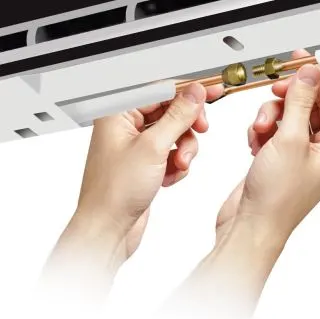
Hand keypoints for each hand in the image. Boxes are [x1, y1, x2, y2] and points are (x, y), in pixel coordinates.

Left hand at [77, 80, 222, 254]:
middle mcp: (125, 125)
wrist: (107, 229)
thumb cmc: (113, 192)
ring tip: (180, 164)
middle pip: (170, 110)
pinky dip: (176, 163)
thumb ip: (178, 116)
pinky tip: (168, 177)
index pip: (160, 89)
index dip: (189, 90)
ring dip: (184, 148)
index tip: (212, 91)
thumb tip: (195, 93)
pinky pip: (171, 152)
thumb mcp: (153, 148)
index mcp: (118, 112)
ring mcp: (135, 145)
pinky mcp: (144, 163)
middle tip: (201, 129)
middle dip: (186, 125)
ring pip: (174, 132)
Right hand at [167, 52, 319, 318]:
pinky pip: (273, 129)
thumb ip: (300, 101)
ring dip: (269, 117)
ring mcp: (302, 155)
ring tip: (261, 132)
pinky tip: (256, 144)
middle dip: (285, 101)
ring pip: (287, 115)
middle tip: (274, 93)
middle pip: (307, 104)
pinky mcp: (281, 158)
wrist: (250, 227)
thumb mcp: (290, 140)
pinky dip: (262, 131)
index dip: (314, 75)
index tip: (298, 58)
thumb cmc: (276, 199)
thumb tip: (310, 73)